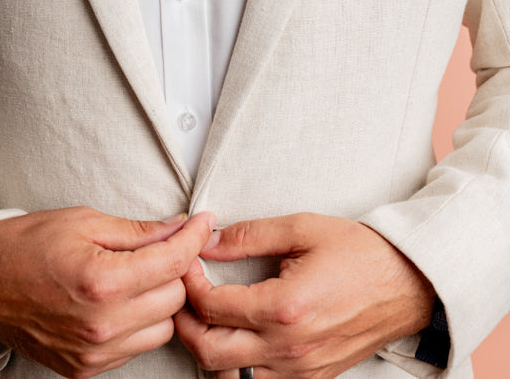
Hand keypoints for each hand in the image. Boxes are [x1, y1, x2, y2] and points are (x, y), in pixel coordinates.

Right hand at [0, 206, 214, 377]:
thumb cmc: (27, 245)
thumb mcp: (86, 222)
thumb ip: (139, 230)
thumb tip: (180, 227)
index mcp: (101, 282)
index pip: (172, 261)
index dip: (195, 237)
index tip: (204, 222)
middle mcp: (101, 325)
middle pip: (175, 298)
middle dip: (177, 267)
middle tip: (167, 244)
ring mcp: (93, 352)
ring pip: (163, 327)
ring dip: (161, 299)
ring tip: (142, 274)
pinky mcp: (85, 368)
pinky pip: (137, 347)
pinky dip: (141, 323)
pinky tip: (125, 299)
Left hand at [175, 212, 435, 377]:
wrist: (408, 282)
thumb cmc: (361, 253)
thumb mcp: (302, 228)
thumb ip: (250, 235)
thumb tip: (210, 241)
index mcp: (284, 307)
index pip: (212, 306)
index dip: (189, 283)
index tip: (187, 264)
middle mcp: (289, 347)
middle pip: (210, 352)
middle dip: (186, 323)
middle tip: (183, 294)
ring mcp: (301, 369)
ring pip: (231, 375)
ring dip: (209, 347)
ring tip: (206, 315)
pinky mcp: (312, 377)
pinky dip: (239, 364)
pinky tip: (237, 337)